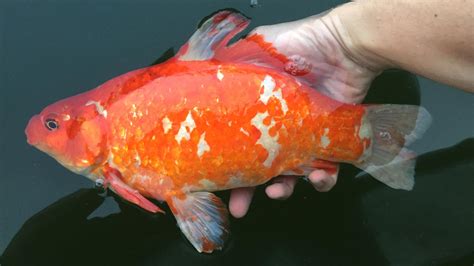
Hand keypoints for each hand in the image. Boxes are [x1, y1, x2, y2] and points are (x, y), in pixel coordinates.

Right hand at [229, 7, 380, 217]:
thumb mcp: (254, 47)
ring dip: (284, 189)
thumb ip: (227, 58)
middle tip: (239, 206)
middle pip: (260, 167)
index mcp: (258, 112)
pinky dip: (322, 180)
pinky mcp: (330, 141)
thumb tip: (198, 67)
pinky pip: (327, 170)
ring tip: (278, 190)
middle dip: (248, 190)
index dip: (226, 165)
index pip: (237, 145)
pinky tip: (317, 176)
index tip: (214, 182)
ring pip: (292, 176)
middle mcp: (279, 127)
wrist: (341, 45)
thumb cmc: (299, 44)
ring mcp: (304, 136)